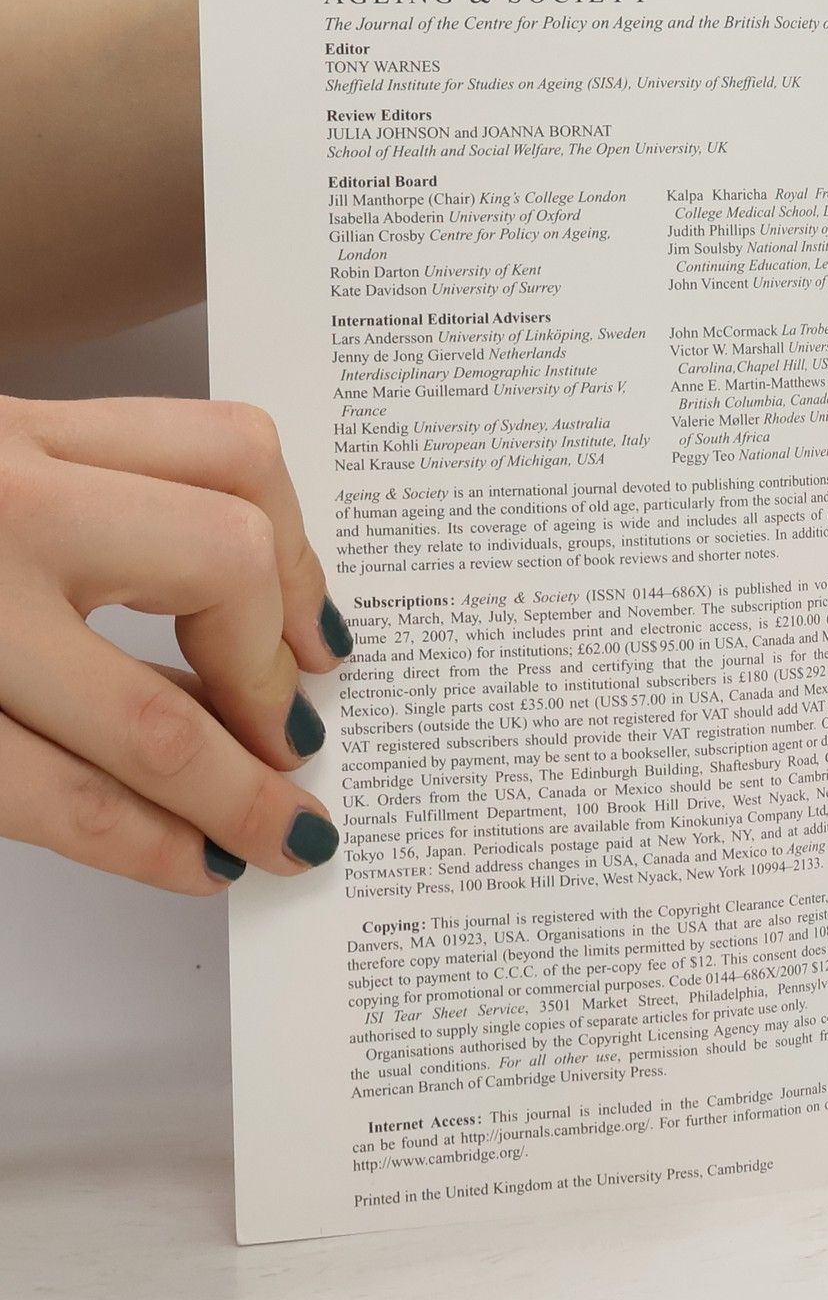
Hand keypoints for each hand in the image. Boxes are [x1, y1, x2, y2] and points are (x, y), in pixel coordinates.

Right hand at [0, 396, 346, 893]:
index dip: (301, 558)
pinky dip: (141, 846)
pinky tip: (186, 861)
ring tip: (278, 837)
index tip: (322, 640)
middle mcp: (1, 503)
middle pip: (223, 562)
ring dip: (237, 796)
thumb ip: (90, 519)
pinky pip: (52, 797)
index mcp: (20, 437)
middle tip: (295, 737)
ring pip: (150, 716)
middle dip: (273, 675)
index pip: (228, 454)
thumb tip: (247, 640)